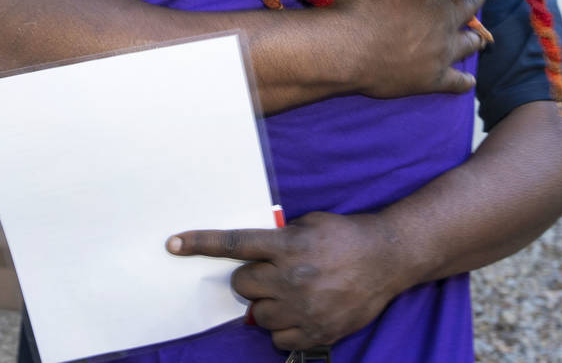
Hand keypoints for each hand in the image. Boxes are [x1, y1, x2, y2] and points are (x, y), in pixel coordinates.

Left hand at [167, 212, 402, 350]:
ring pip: (258, 313)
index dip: (200, 243)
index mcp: (287, 245)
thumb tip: (252, 254)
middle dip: (252, 279)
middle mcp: (291, 276)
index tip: (173, 244)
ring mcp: (303, 308)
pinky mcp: (315, 331)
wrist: (387, 259)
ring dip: (269, 304)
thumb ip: (279, 238)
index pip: (234, 244)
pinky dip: (284, 328)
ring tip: (294, 292)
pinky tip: (302, 312)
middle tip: (274, 273)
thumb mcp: (309, 224)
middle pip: (242, 284)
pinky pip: (277, 338)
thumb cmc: (345, 236)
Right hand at [336, 0, 483, 97]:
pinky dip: (465, 80)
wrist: (346, 49)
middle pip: (470, 6)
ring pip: (470, 43)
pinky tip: (469, 80)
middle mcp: (447, 21)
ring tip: (477, 38)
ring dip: (475, 38)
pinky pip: (457, 82)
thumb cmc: (359, 5)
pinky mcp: (433, 80)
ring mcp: (443, 53)